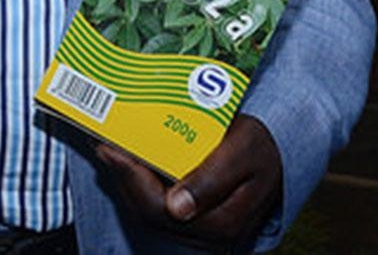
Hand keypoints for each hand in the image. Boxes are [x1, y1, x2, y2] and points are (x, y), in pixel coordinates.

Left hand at [95, 113, 281, 251]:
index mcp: (220, 221)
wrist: (275, 152)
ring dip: (125, 180)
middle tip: (103, 145)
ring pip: (147, 211)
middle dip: (121, 177)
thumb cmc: (260, 147)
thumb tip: (177, 208)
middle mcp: (206, 232)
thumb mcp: (243, 153)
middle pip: (148, 212)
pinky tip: (128, 160)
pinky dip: (137, 182)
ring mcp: (197, 227)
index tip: (111, 149)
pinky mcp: (190, 216)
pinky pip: (155, 205)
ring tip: (110, 149)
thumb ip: (212, 180)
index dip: (130, 179)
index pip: (160, 209)